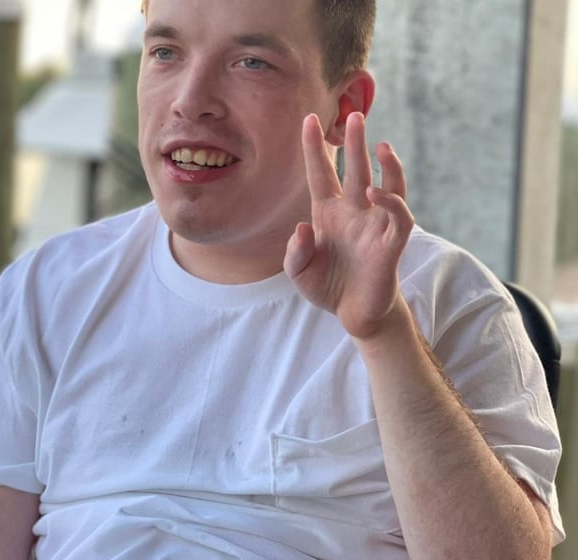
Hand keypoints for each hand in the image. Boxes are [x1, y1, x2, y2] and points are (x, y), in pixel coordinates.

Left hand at [283, 112, 413, 339]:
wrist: (353, 313)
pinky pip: (397, 216)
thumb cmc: (327, 286)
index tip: (308, 119)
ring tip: (381, 144)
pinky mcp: (391, 243)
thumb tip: (302, 228)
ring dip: (386, 165)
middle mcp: (353, 212)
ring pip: (385, 186)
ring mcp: (374, 225)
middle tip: (355, 114)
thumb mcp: (299, 271)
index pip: (320, 173)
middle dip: (355, 143)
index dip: (315, 147)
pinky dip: (389, 202)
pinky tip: (375, 192)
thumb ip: (295, 252)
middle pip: (355, 170)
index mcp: (328, 213)